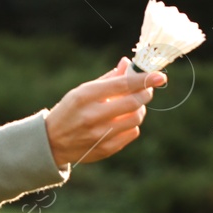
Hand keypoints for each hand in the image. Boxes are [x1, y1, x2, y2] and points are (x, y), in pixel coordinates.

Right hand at [44, 57, 165, 166]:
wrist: (52, 142)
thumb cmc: (70, 111)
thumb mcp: (82, 91)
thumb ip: (108, 78)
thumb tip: (128, 63)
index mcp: (85, 97)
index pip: (122, 85)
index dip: (144, 79)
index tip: (160, 76)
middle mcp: (92, 116)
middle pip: (133, 103)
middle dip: (146, 93)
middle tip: (147, 89)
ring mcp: (99, 135)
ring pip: (136, 118)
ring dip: (140, 109)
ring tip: (134, 105)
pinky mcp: (106, 149)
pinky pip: (132, 133)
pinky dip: (133, 124)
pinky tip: (124, 121)